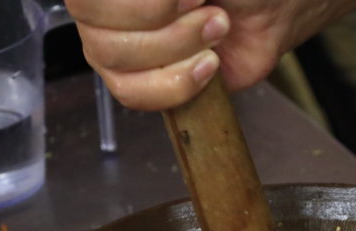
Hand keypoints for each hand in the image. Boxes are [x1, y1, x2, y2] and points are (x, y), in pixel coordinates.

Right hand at [66, 0, 355, 110]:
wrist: (268, 9)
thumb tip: (166, 6)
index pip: (86, 1)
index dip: (140, 6)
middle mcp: (101, 10)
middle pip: (98, 31)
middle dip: (164, 26)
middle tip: (207, 10)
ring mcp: (114, 46)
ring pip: (117, 63)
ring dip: (178, 49)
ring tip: (215, 30)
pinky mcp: (140, 82)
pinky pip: (135, 95)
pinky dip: (177, 83)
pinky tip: (207, 63)